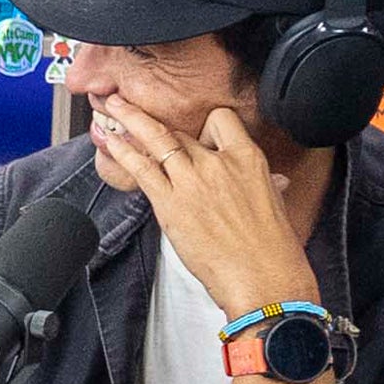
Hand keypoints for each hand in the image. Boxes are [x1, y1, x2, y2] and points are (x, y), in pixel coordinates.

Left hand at [95, 102, 320, 322]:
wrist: (264, 278)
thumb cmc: (272, 249)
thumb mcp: (273, 204)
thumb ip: (266, 185)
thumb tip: (273, 182)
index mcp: (248, 158)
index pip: (220, 120)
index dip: (203, 124)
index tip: (193, 132)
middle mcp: (218, 162)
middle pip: (182, 132)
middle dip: (155, 123)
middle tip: (130, 106)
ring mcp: (192, 180)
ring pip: (157, 138)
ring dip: (129, 120)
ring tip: (111, 105)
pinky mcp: (170, 203)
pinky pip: (141, 168)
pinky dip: (123, 151)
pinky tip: (110, 140)